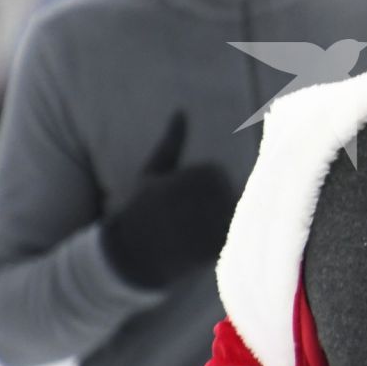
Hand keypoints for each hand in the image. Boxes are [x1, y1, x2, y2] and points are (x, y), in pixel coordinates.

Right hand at [99, 111, 236, 289]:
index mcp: (194, 174)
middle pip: (228, 192)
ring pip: (232, 212)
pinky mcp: (221, 245)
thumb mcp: (153, 171)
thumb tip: (181, 111)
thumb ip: (172, 141)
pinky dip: (222, 237)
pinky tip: (199, 245)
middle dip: (211, 203)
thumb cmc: (141, 208)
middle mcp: (208, 196)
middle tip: (182, 218)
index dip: (196, 186)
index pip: (214, 172)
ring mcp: (216, 220)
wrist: (133, 254)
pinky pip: (233, 234)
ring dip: (217, 220)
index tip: (175, 200)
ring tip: (188, 231)